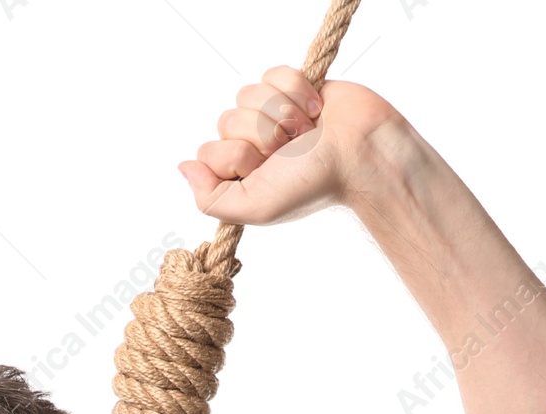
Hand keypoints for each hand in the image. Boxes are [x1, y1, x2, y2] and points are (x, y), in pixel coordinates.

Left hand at [177, 68, 405, 226]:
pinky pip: (272, 74)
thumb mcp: (256, 207)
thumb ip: (210, 198)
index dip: (238, 157)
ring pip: (248, 94)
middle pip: (227, 120)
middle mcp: (252, 144)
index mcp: (239, 174)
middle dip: (262, 135)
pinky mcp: (292, 88)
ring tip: (307, 133)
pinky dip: (295, 89)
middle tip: (293, 150)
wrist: (362, 154)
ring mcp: (272, 115)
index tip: (269, 169)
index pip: (209, 151)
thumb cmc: (313, 185)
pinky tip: (315, 110)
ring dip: (282, 113)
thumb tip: (183, 167)